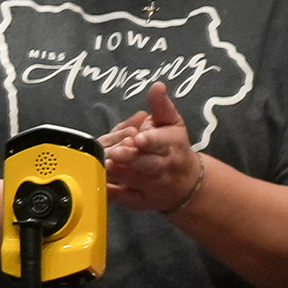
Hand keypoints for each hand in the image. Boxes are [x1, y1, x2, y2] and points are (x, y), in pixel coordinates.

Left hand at [98, 82, 205, 214]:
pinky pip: (124, 199)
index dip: (149, 140)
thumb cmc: (174, 147)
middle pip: (147, 164)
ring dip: (120, 173)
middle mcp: (162, 166)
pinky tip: (100, 185)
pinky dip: (112, 193)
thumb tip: (157, 86)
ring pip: (134, 181)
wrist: (187, 182)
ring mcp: (151, 185)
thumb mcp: (172, 123)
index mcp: (170, 145)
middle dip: (131, 158)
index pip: (160, 142)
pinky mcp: (140, 201)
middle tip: (117, 152)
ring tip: (107, 164)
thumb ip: (161, 106)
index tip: (137, 137)